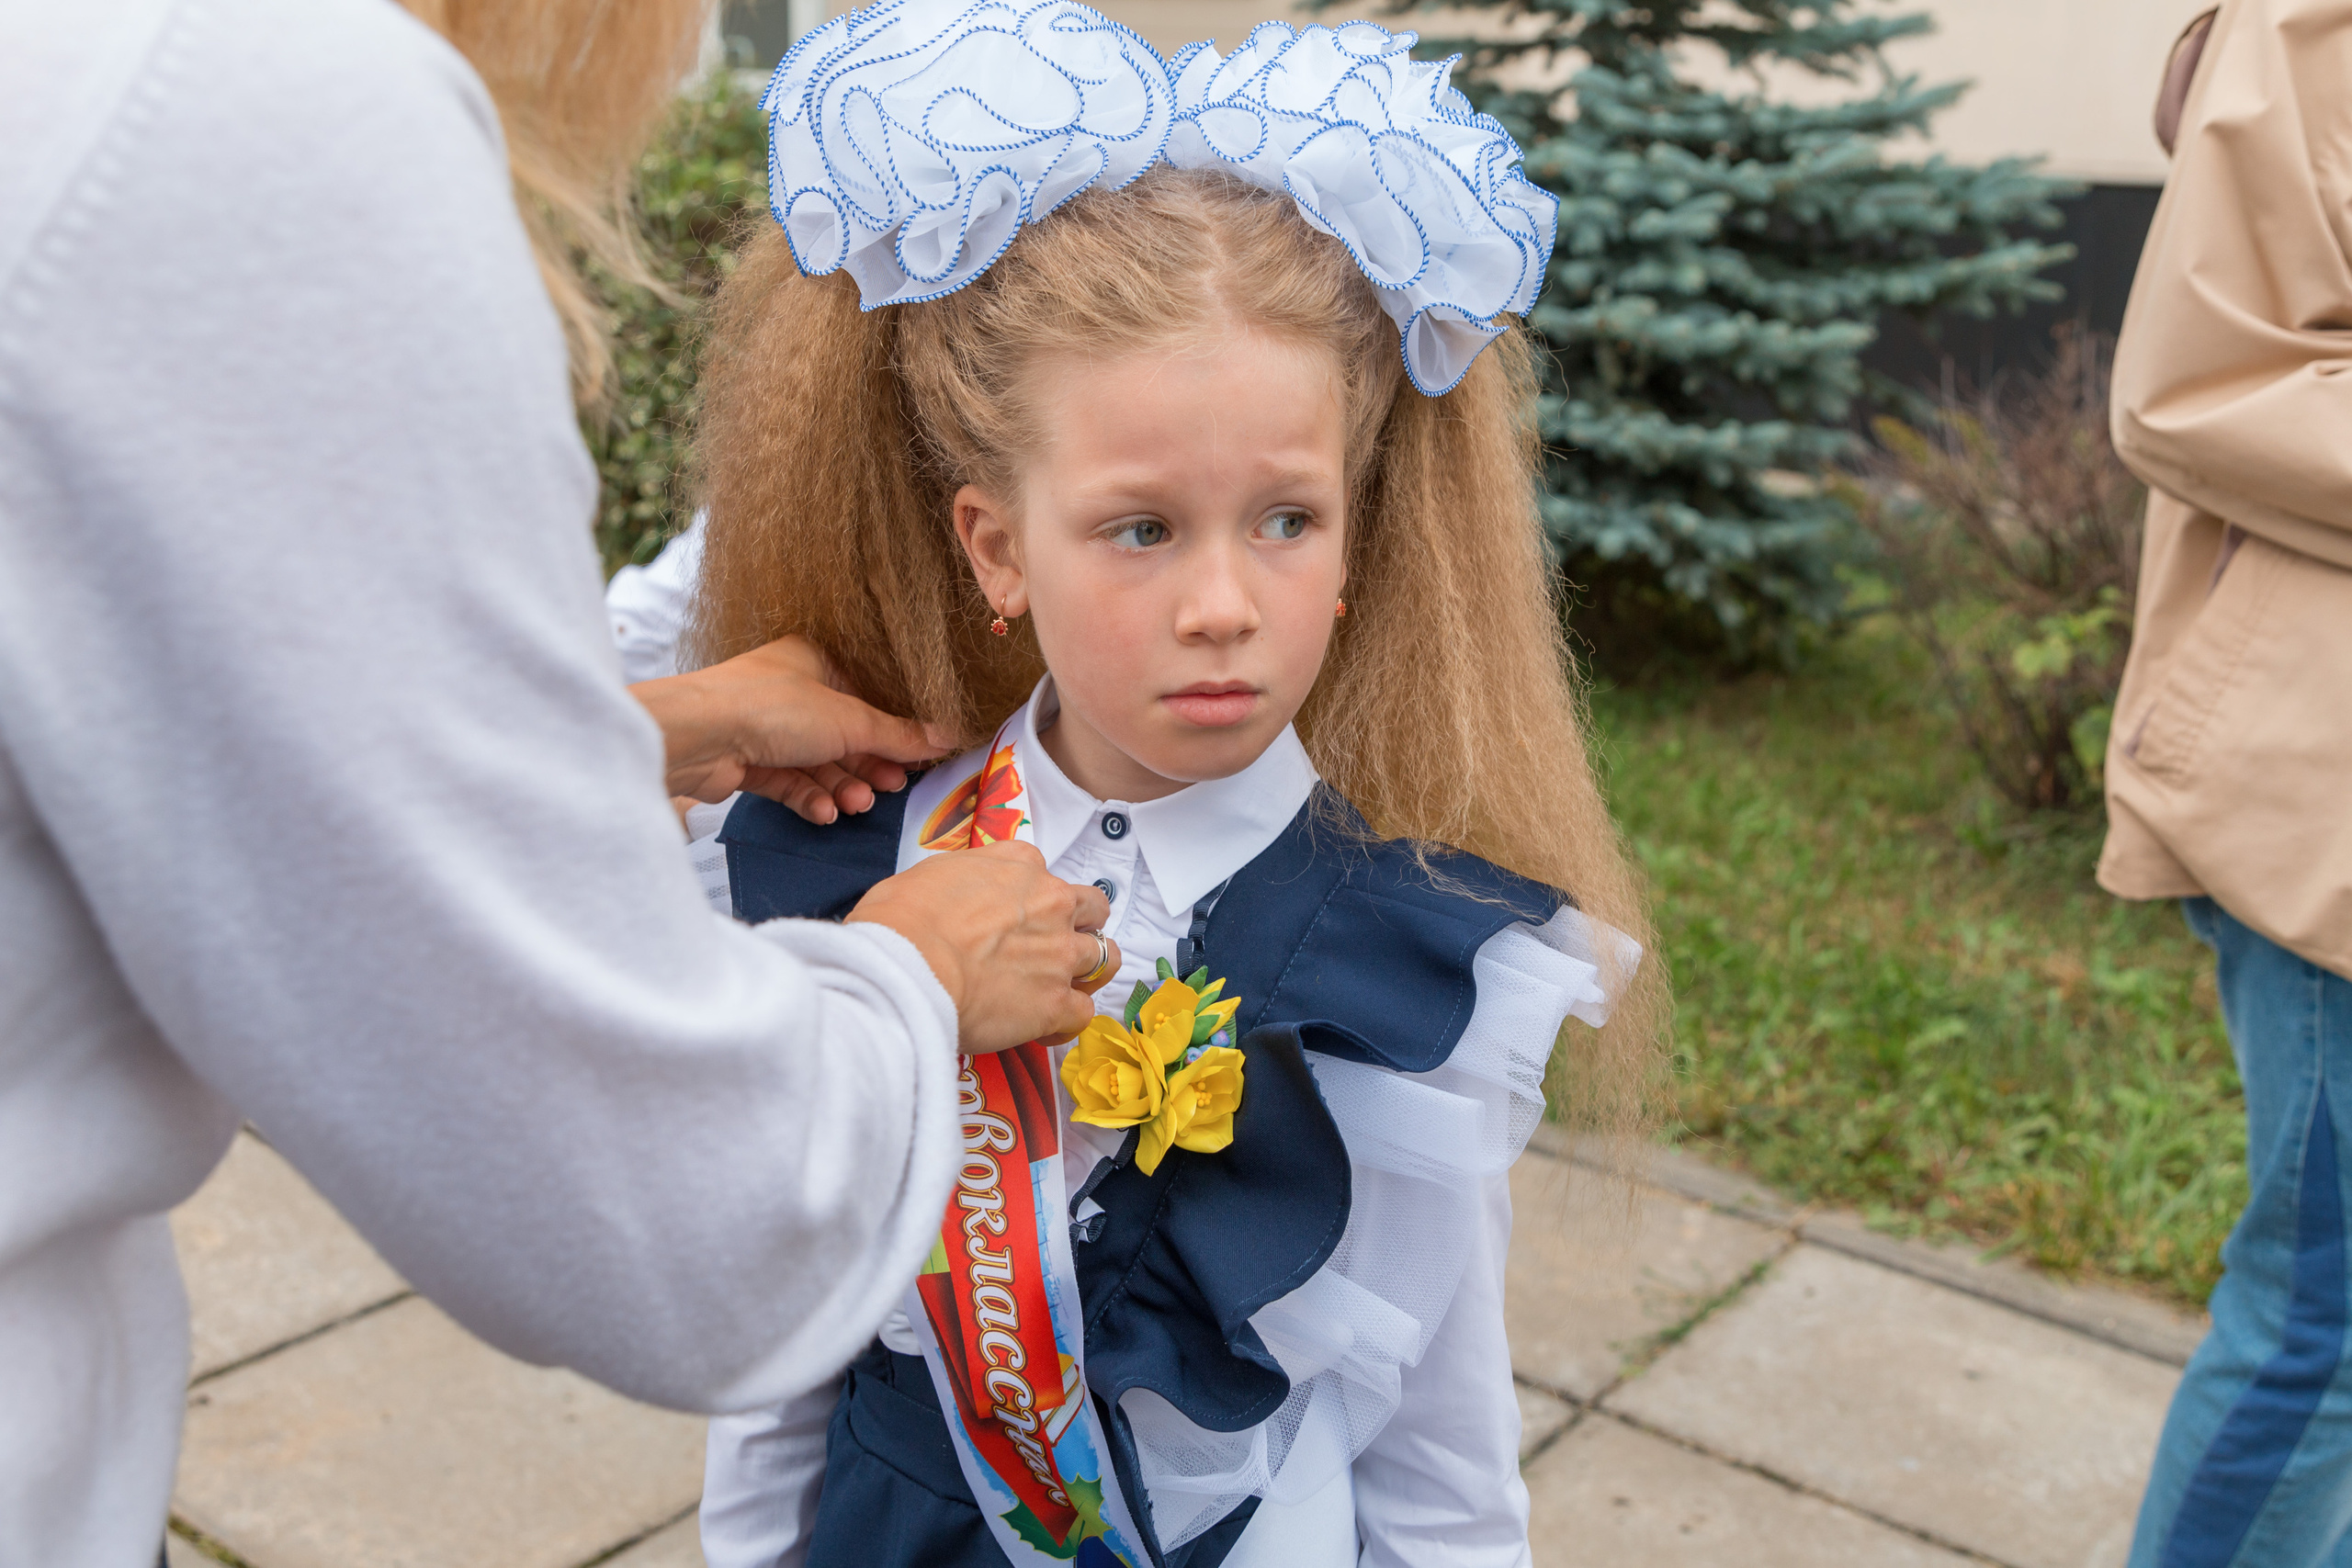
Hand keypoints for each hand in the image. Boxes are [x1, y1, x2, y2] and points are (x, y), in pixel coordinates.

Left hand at [631, 636, 948, 822]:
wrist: (697, 736)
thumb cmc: (770, 706)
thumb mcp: (850, 719)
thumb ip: (898, 734)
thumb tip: (946, 737)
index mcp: (813, 659)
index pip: (865, 695)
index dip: (894, 727)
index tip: (919, 755)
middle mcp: (789, 690)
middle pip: (843, 733)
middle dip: (867, 765)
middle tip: (892, 787)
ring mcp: (766, 727)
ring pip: (817, 762)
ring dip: (841, 785)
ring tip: (856, 804)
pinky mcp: (747, 761)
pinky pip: (789, 781)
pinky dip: (810, 797)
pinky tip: (825, 812)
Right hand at [848, 841, 1119, 1053]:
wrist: (907, 966)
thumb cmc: (901, 920)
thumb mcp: (929, 874)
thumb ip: (961, 881)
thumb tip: (954, 901)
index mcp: (1019, 866)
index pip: (1040, 869)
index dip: (1030, 894)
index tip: (1014, 914)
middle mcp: (1051, 903)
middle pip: (1092, 908)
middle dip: (1081, 925)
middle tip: (1054, 946)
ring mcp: (1060, 954)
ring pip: (1105, 957)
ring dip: (1089, 971)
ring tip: (1064, 987)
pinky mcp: (1057, 1003)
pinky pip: (1084, 1013)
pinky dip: (1068, 1021)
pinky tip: (1044, 1028)